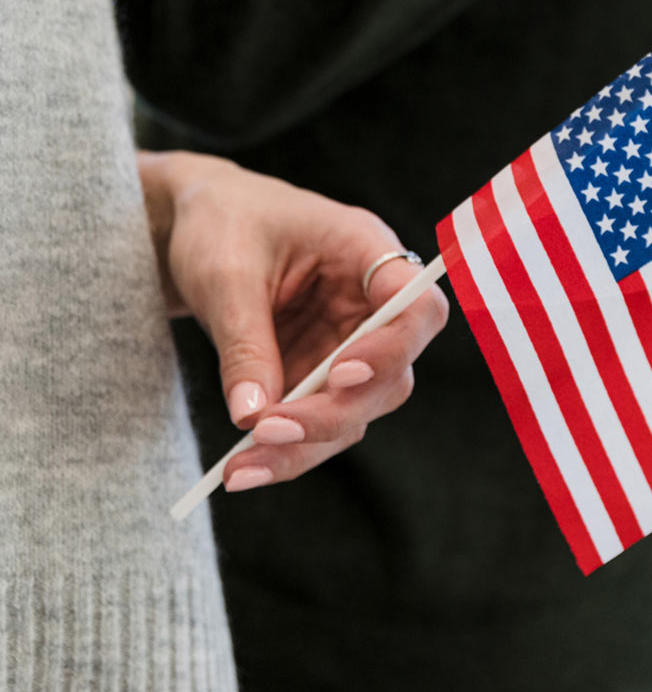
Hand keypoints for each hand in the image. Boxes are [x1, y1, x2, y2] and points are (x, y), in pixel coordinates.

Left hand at [140, 152, 448, 491]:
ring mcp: (348, 339)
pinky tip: (243, 467)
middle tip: (267, 434)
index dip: (394, 346)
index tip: (340, 373)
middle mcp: (370, 300)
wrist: (195, 222)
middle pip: (391, 372)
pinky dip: (286, 449)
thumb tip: (253, 418)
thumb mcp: (225, 276)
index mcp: (365, 250)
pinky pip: (320, 420)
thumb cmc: (220, 224)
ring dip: (307, 445)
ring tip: (241, 469)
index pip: (417, 305)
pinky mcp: (319, 369)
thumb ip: (245, 343)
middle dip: (333, 412)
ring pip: (358, 408)